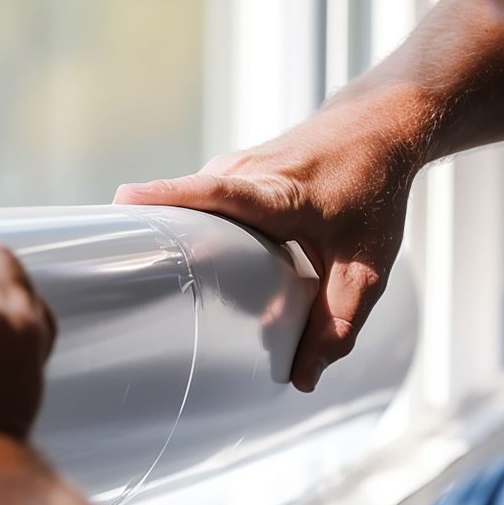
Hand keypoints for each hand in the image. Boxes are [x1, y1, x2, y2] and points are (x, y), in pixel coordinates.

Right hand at [115, 95, 420, 391]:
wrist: (382, 126)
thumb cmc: (375, 192)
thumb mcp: (367, 268)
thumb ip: (338, 324)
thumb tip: (303, 379)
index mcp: (277, 195)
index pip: (214, 195)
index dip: (168, 197)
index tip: (122, 203)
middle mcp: (246, 174)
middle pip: (184, 208)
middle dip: (155, 240)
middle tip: (130, 284)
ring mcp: (234, 166)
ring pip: (189, 206)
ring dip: (172, 237)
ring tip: (151, 278)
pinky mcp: (231, 171)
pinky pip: (198, 203)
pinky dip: (191, 229)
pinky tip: (189, 260)